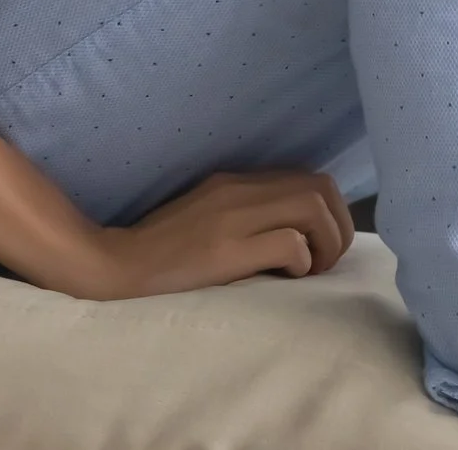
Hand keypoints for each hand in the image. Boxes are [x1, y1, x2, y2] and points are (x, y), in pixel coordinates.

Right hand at [69, 170, 354, 300]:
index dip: (331, 213)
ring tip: (309, 271)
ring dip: (325, 244)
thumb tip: (299, 232)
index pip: (311, 178)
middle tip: (324, 262)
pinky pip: (289, 243)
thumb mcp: (211, 217)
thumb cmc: (165, 251)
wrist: (119, 265)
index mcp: (236, 182)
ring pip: (312, 209)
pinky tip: (286, 278)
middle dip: (338, 228)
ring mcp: (231, 216)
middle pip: (321, 188)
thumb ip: (248, 212)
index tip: (320, 246)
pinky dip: (301, 262)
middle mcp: (238, 190)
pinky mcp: (225, 249)